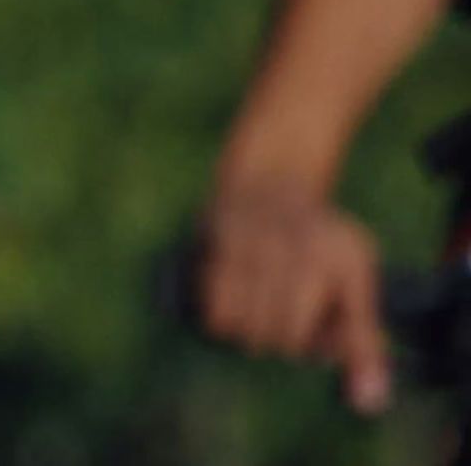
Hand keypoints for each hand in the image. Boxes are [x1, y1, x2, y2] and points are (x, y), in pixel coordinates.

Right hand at [200, 181, 390, 412]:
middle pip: (282, 337)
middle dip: (279, 339)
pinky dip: (220, 318)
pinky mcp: (223, 239)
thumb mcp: (355, 281)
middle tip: (279, 318)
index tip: (311, 330)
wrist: (269, 181)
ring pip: (245, 327)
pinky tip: (230, 302)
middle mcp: (305, 248)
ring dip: (247, 331)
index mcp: (343, 260)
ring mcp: (261, 241)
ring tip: (255, 312)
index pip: (330, 337)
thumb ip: (362, 342)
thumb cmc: (317, 243)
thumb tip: (366, 402)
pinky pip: (215, 310)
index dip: (315, 344)